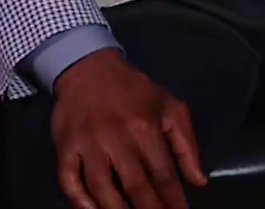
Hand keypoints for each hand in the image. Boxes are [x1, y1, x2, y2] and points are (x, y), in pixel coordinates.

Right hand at [51, 47, 205, 208]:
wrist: (90, 68)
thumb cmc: (135, 91)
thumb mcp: (170, 108)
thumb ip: (187, 145)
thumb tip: (199, 181)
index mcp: (147, 127)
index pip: (163, 174)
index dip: (173, 200)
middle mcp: (118, 137)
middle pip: (135, 185)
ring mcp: (89, 143)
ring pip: (101, 186)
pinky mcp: (66, 147)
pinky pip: (69, 179)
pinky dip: (78, 200)